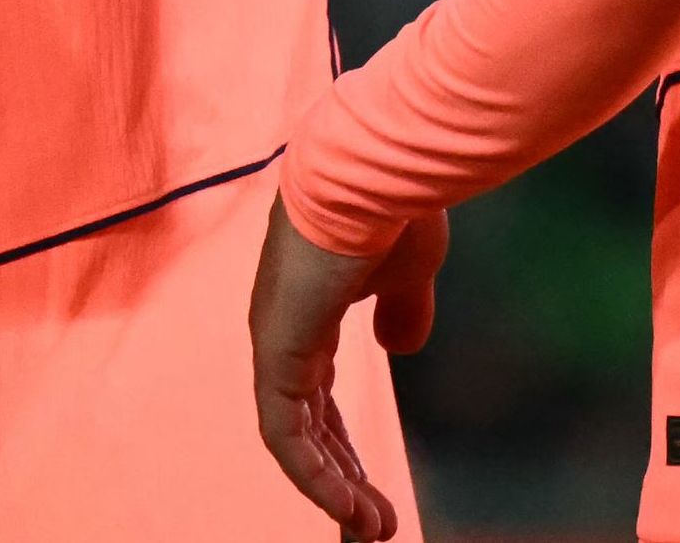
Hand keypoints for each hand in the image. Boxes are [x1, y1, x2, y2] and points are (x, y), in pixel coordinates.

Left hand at [246, 197, 446, 540]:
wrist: (376, 172)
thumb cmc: (395, 210)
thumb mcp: (405, 275)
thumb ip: (399, 312)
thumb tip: (398, 346)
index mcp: (309, 313)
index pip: (319, 398)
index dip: (346, 449)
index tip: (375, 492)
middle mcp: (283, 330)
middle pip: (305, 426)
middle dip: (339, 483)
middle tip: (370, 528)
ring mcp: (274, 339)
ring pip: (294, 439)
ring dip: (331, 490)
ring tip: (370, 530)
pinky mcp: (277, 348)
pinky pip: (286, 432)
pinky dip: (315, 475)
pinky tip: (348, 507)